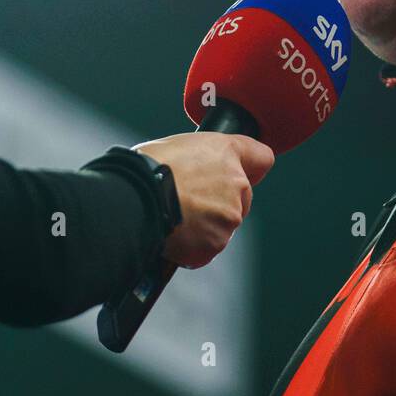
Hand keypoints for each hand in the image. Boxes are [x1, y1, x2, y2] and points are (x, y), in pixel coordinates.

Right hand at [132, 133, 273, 268]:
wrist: (134, 197)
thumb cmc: (148, 167)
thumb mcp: (178, 146)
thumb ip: (202, 159)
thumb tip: (197, 171)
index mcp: (228, 153)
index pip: (261, 158)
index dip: (251, 167)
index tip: (243, 173)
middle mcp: (237, 185)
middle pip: (240, 199)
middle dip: (218, 204)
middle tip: (186, 202)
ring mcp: (228, 217)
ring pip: (221, 226)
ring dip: (203, 226)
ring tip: (173, 216)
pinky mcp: (214, 244)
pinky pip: (205, 248)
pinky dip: (190, 245)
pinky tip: (172, 233)